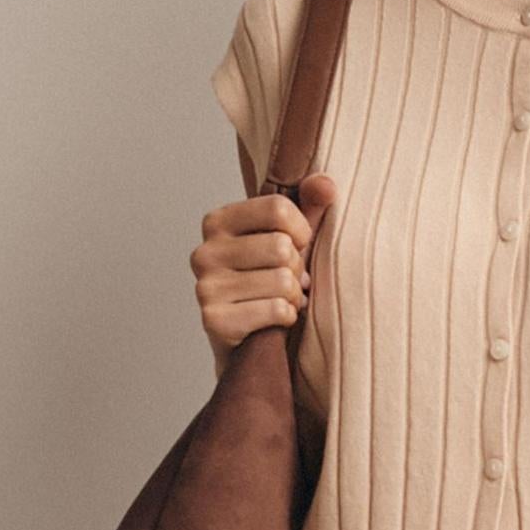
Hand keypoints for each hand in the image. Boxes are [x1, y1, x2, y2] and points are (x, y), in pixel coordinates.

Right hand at [191, 172, 336, 362]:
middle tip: (287, 282)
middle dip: (296, 269)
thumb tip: (325, 184)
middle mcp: (204, 251)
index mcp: (218, 221)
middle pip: (281, 246)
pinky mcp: (214, 320)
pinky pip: (276, 310)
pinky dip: (287, 317)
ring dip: (293, 296)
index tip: (297, 246)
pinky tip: (275, 320)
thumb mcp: (291, 239)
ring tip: (282, 301)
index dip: (302, 230)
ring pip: (282, 280)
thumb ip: (308, 206)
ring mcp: (205, 287)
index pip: (278, 208)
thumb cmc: (271, 282)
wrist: (251, 344)